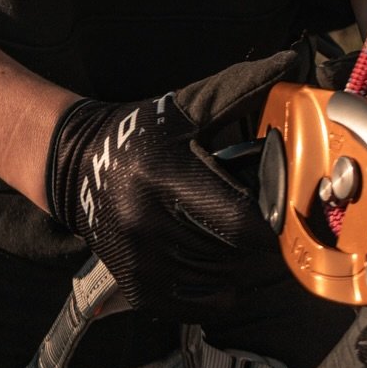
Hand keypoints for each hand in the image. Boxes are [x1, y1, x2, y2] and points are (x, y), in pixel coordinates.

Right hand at [45, 43, 313, 316]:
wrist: (77, 166)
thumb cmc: (140, 134)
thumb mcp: (187, 108)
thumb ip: (241, 90)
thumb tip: (289, 62)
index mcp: (165, 177)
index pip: (241, 222)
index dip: (271, 222)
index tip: (280, 209)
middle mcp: (148, 225)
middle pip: (236, 256)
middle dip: (257, 242)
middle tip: (259, 220)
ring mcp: (141, 262)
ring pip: (222, 282)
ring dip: (237, 263)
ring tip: (229, 234)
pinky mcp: (137, 288)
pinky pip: (201, 305)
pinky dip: (217, 289)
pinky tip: (211, 257)